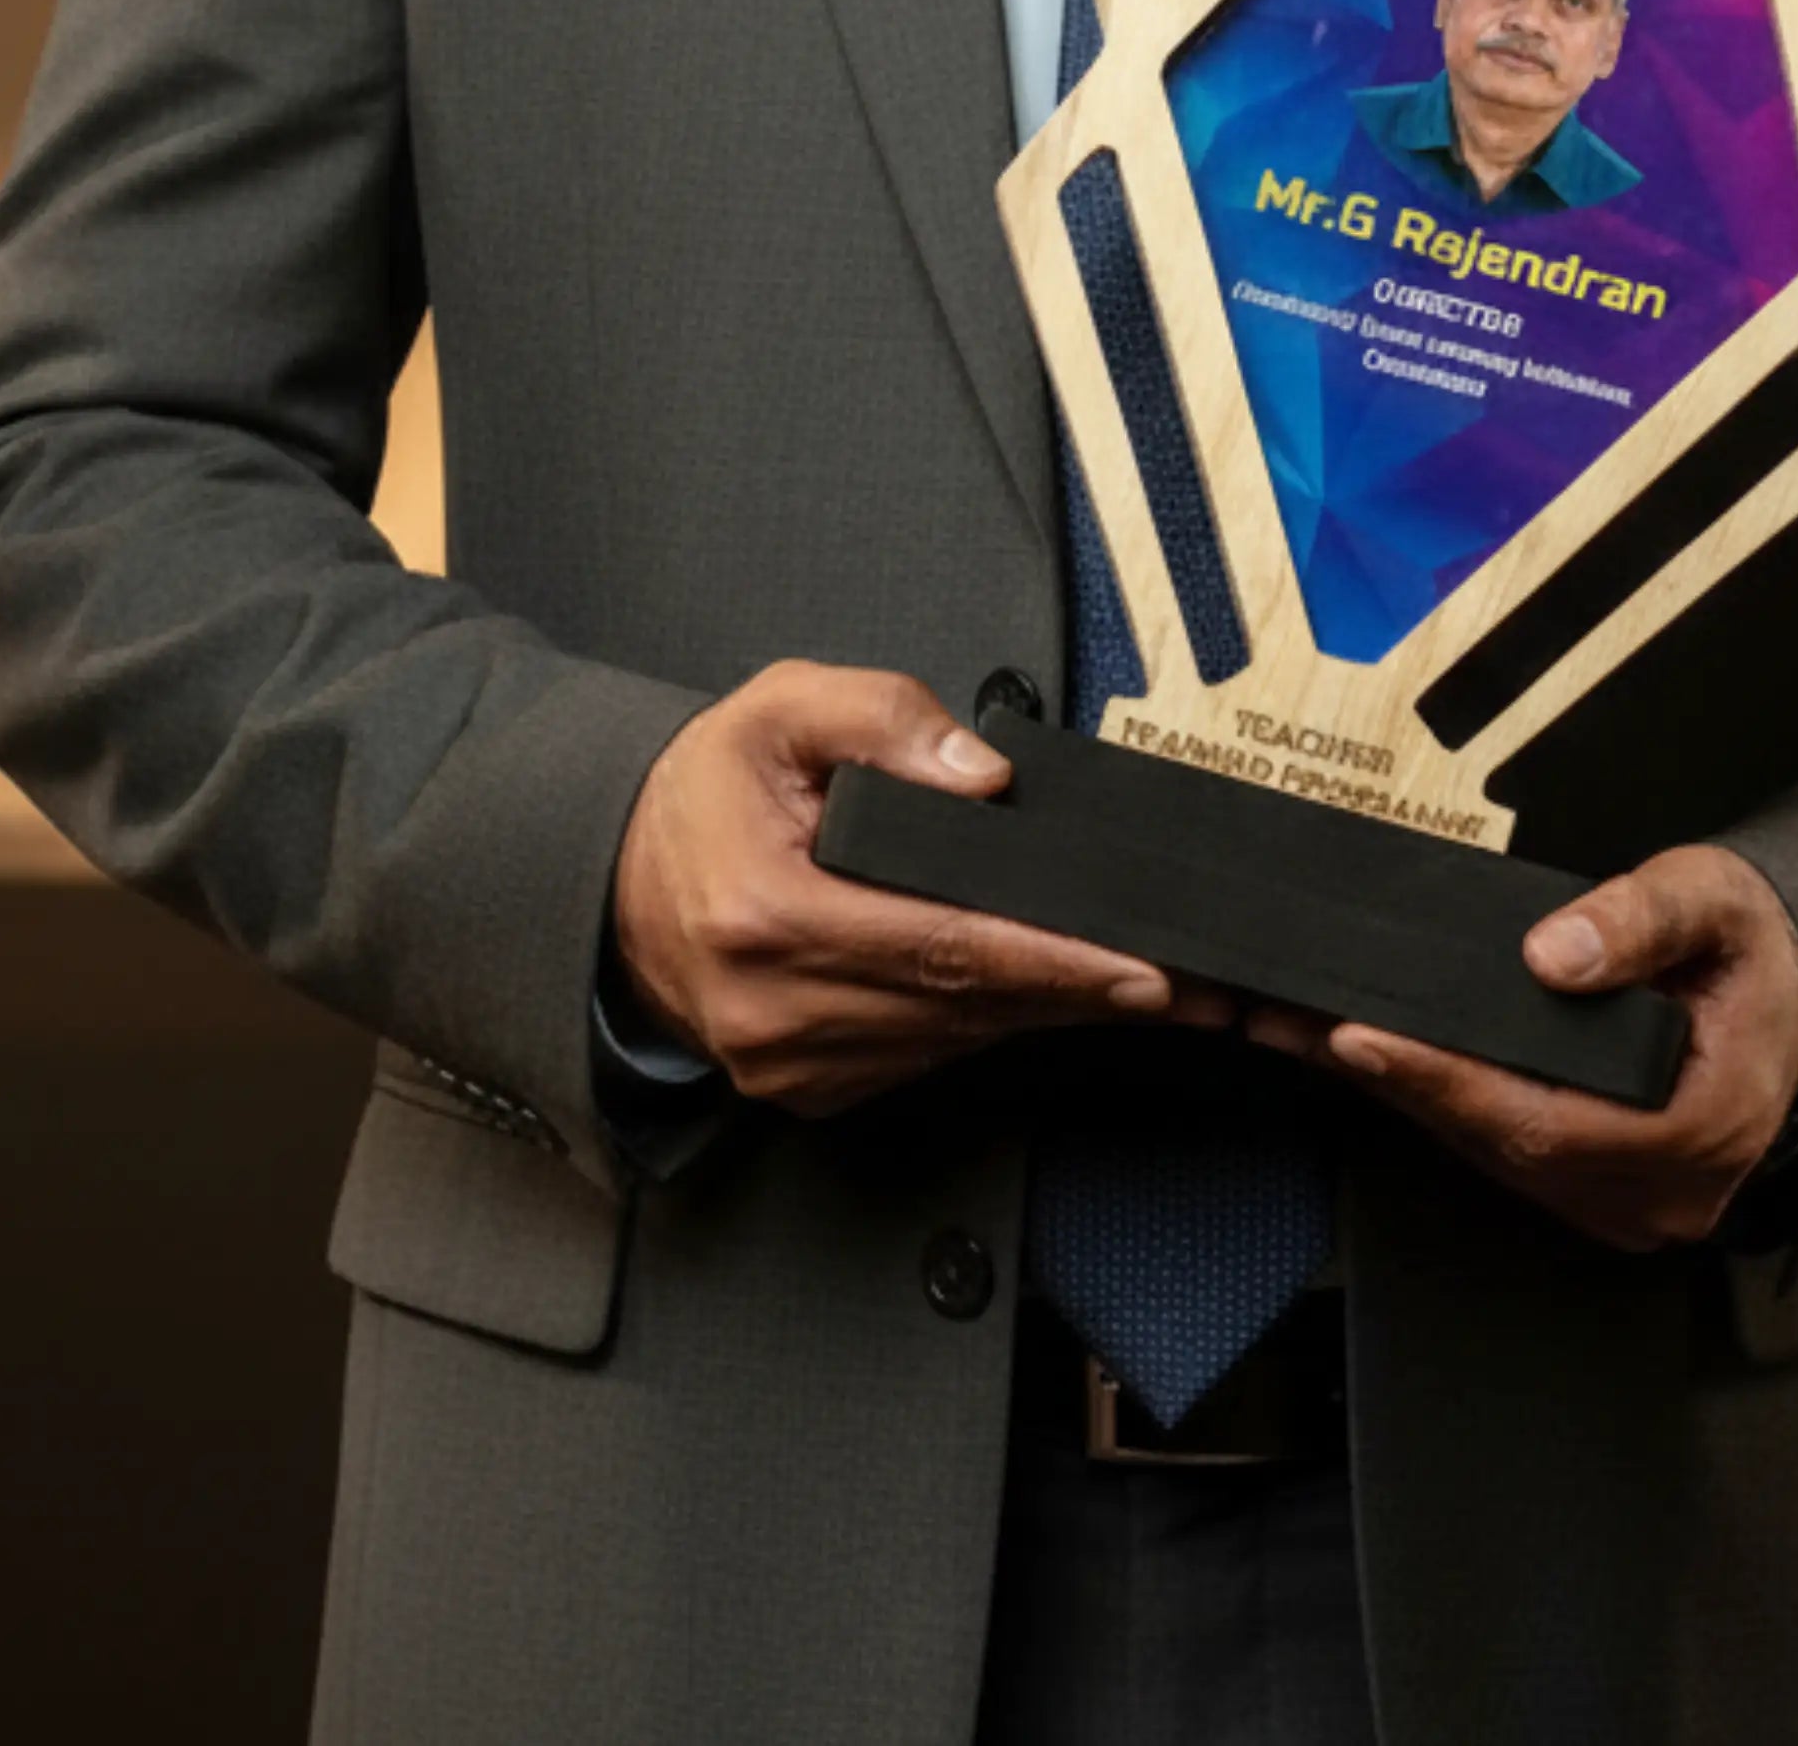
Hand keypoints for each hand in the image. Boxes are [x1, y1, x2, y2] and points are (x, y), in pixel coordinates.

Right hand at [613, 660, 1215, 1116]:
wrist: (613, 876)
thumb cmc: (701, 794)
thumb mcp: (780, 709)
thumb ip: (883, 718)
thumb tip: (982, 775)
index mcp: (766, 916)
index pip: (942, 947)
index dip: (1052, 961)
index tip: (1142, 971)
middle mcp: (775, 1010)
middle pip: (962, 1004)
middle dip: (1079, 988)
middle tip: (1184, 981)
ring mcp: (787, 1065)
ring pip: (951, 1040)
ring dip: (1043, 1010)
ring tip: (1134, 979)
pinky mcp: (803, 1089)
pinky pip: (920, 1056)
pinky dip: (983, 1021)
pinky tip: (1037, 990)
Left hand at [1246, 842, 1797, 1249]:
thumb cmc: (1760, 957)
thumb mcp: (1719, 902)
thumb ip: (1642, 920)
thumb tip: (1551, 953)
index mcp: (1698, 1130)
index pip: (1543, 1121)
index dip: (1444, 1082)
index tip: (1360, 1038)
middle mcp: (1658, 1191)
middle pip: (1500, 1143)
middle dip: (1395, 1083)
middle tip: (1295, 1022)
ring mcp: (1627, 1201)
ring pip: (1492, 1152)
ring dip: (1401, 1094)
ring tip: (1305, 1030)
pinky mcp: (1598, 1188)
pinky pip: (1505, 1148)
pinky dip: (1439, 1101)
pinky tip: (1378, 1057)